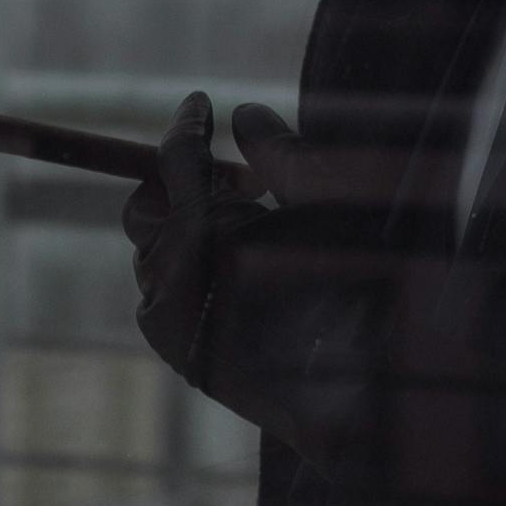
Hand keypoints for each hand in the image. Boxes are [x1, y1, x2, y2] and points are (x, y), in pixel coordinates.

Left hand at [123, 93, 380, 455]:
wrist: (358, 401)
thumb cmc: (359, 294)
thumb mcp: (335, 209)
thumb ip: (284, 156)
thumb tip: (244, 116)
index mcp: (209, 239)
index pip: (179, 161)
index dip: (189, 126)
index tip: (201, 103)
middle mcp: (172, 279)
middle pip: (146, 205)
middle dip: (182, 183)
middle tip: (243, 181)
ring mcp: (164, 318)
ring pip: (151, 247)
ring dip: (187, 226)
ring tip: (248, 228)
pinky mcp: (169, 344)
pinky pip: (160, 287)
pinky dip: (188, 267)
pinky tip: (238, 273)